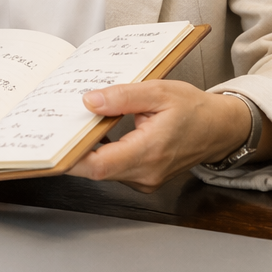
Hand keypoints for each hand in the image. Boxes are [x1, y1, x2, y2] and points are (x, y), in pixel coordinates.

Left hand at [66, 81, 271, 192]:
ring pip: (102, 170)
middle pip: (95, 169)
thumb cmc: (194, 110)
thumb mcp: (159, 92)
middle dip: (71, 149)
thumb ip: (123, 96)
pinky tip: (90, 132)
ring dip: (84, 150)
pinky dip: (98, 152)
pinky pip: (112, 168)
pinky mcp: (142, 177)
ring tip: (69, 124)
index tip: (51, 142)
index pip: (99, 165)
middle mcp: (145, 173)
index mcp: (150, 153)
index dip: (70, 156)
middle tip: (53, 126)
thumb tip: (89, 101)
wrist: (221, 129)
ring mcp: (144, 179)